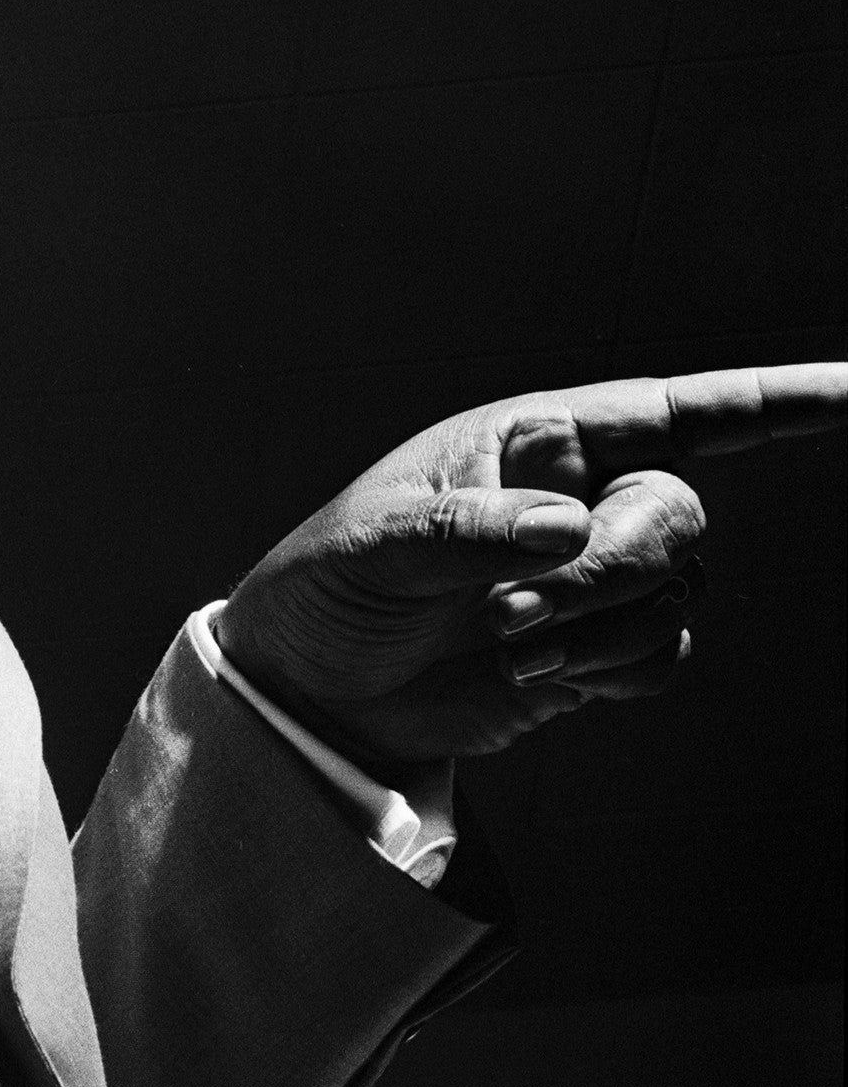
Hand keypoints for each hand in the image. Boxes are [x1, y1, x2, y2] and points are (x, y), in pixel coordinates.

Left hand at [214, 362, 847, 771]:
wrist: (310, 688)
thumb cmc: (326, 587)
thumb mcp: (372, 546)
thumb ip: (466, 531)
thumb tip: (566, 528)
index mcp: (533, 442)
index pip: (674, 410)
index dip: (776, 399)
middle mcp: (580, 498)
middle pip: (675, 512)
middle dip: (610, 569)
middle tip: (506, 613)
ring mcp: (594, 576)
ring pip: (673, 589)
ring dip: (595, 626)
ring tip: (501, 643)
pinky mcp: (595, 649)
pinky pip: (663, 654)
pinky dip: (613, 670)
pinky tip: (541, 676)